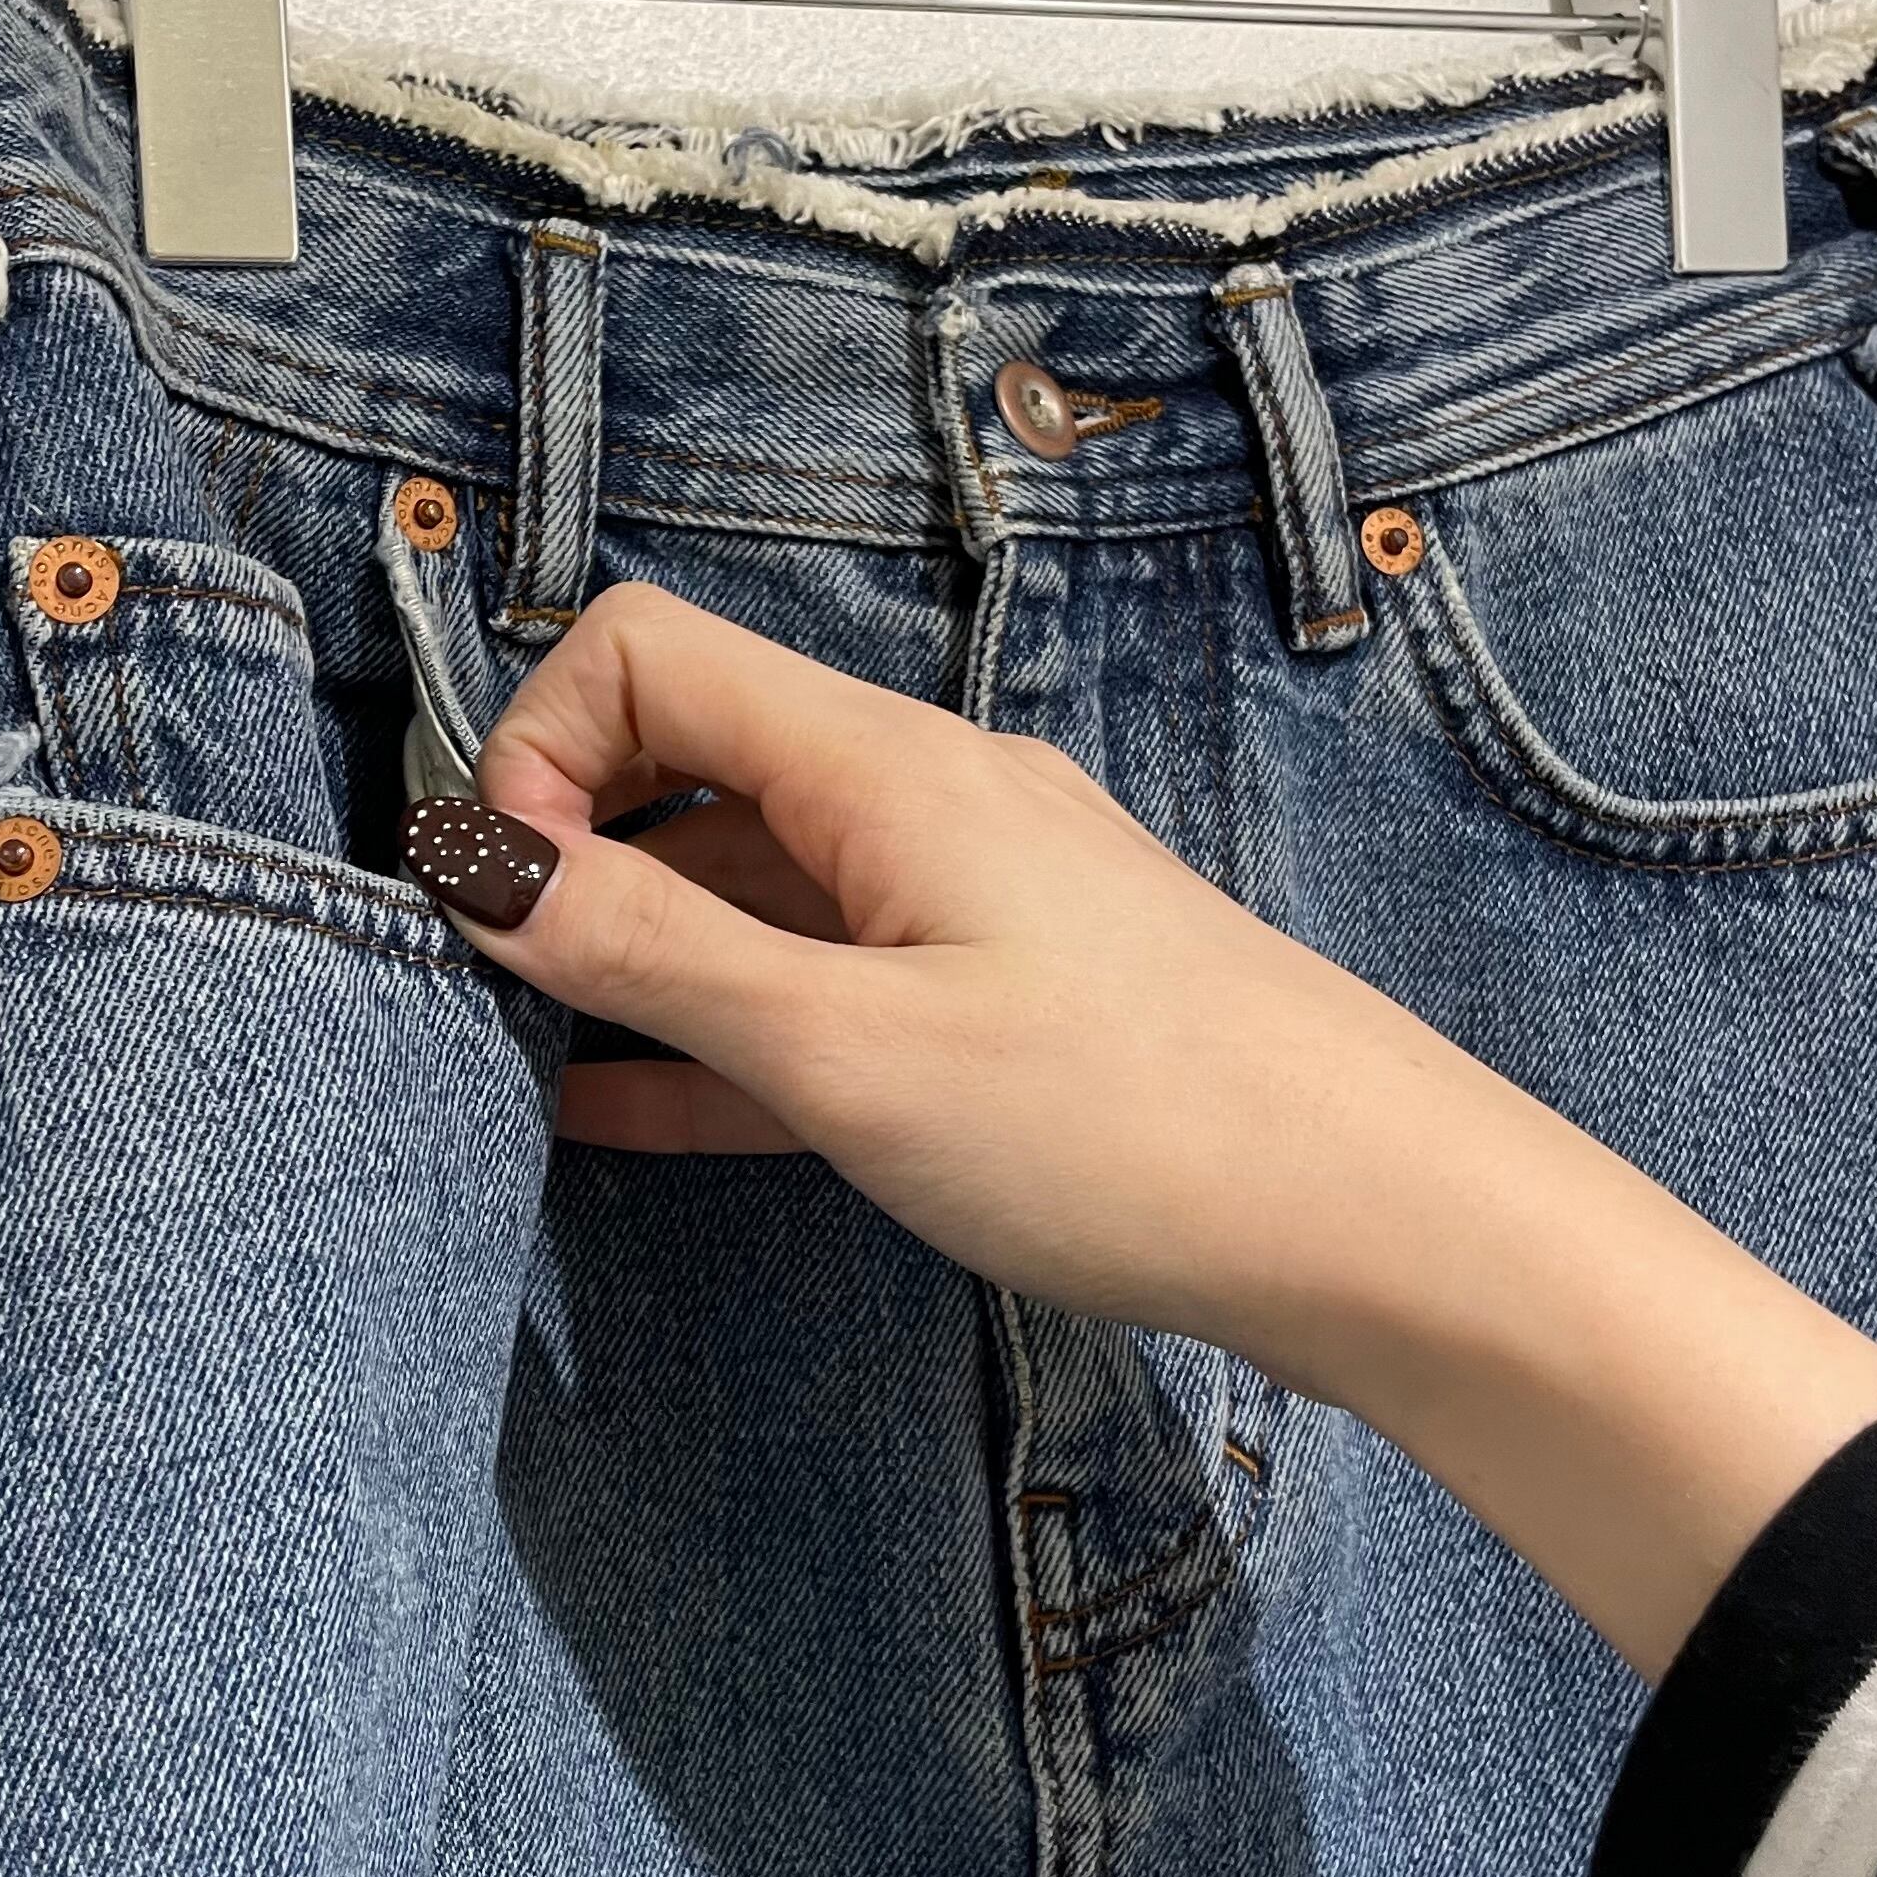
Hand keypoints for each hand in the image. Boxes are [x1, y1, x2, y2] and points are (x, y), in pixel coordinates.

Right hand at [412, 583, 1876, 1674]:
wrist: (1388, 1224)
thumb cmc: (1131, 1129)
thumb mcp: (854, 1052)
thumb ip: (660, 956)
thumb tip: (488, 872)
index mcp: (881, 767)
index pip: (644, 652)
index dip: (538, 748)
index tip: (505, 899)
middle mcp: (922, 797)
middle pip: (691, 752)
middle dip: (570, 840)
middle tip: (494, 978)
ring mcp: (970, 893)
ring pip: (752, 878)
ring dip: (636, 946)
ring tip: (528, 1054)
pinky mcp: (1006, 991)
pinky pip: (822, 975)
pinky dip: (722, 1023)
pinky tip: (631, 1109)